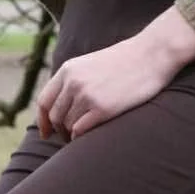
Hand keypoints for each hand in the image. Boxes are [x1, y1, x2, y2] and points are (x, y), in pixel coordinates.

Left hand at [36, 4, 194, 139]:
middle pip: (55, 116)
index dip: (42, 120)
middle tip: (67, 138)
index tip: (46, 133)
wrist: (151, 55)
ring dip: (71, 135)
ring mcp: (87, 95)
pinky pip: (80, 131)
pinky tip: (89, 138)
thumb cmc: (126, 61)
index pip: (44, 101)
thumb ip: (74, 80)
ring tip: (82, 136)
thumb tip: (62, 104)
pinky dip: (81, 138)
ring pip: (67, 126)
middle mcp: (74, 82)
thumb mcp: (92, 63)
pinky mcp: (103, 109)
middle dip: (59, 130)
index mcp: (69, 70)